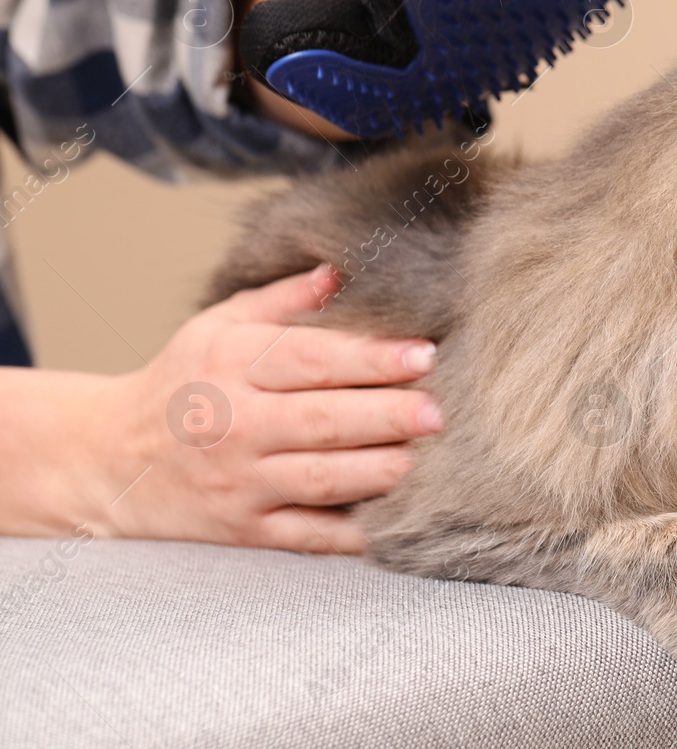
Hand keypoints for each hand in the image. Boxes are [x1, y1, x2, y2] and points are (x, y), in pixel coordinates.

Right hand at [87, 265, 441, 552]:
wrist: (110, 459)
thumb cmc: (182, 383)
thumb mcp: (218, 327)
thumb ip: (284, 299)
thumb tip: (342, 270)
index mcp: (231, 364)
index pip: (310, 359)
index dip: (370, 357)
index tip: (424, 354)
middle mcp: (234, 424)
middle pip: (322, 421)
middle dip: (387, 416)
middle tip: (438, 411)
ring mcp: (239, 482)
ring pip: (318, 479)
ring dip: (376, 470)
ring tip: (422, 458)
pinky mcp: (244, 529)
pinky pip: (305, 535)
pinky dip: (348, 534)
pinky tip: (391, 520)